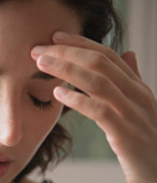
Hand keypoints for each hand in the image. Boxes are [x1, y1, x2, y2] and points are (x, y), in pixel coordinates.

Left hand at [31, 31, 156, 182]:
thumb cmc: (144, 145)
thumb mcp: (139, 108)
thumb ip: (132, 81)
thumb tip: (128, 54)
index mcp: (137, 88)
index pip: (107, 55)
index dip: (80, 44)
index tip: (53, 37)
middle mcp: (137, 96)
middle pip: (100, 63)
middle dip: (67, 53)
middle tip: (38, 49)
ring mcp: (133, 114)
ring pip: (98, 81)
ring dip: (66, 70)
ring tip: (41, 64)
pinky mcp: (125, 134)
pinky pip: (100, 111)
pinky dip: (78, 99)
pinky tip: (57, 94)